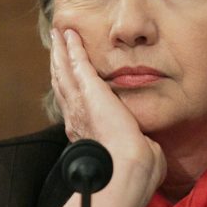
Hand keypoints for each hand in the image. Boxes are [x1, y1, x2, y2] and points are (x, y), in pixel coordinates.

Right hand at [50, 28, 165, 189]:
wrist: (128, 169)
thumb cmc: (136, 171)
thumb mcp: (137, 154)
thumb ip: (140, 146)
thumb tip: (150, 147)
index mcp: (87, 132)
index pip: (75, 105)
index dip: (70, 89)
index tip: (68, 78)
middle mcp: (77, 116)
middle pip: (63, 84)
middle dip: (59, 64)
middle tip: (56, 46)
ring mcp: (80, 103)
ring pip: (64, 71)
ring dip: (60, 52)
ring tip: (58, 36)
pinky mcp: (89, 91)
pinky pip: (76, 62)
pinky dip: (71, 47)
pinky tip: (70, 35)